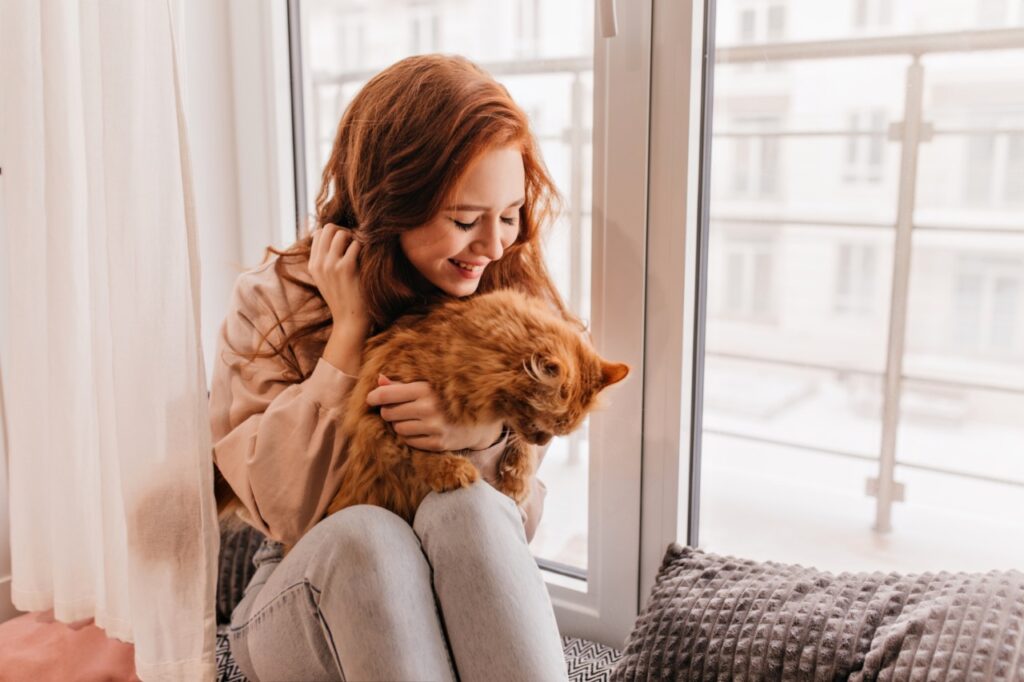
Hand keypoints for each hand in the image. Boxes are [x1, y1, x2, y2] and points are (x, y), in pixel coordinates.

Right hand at [309, 224, 368, 338]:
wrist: (350, 321)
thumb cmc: (344, 299)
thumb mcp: (327, 280)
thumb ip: (326, 261)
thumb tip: (336, 239)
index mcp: (313, 265)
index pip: (319, 233)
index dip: (334, 234)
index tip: (347, 245)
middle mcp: (319, 263)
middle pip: (329, 228)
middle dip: (344, 231)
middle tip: (356, 244)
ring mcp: (330, 265)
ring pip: (341, 232)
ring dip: (355, 238)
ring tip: (362, 252)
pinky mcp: (346, 268)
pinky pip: (356, 243)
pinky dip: (364, 247)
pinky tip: (367, 259)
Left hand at [368, 375, 504, 451]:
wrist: (479, 419)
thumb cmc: (447, 398)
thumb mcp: (427, 386)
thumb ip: (401, 384)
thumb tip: (378, 380)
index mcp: (425, 389)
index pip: (387, 395)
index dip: (374, 397)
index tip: (371, 399)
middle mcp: (429, 408)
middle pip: (388, 413)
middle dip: (388, 411)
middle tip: (397, 408)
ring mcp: (434, 428)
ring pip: (397, 429)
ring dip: (399, 424)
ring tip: (411, 418)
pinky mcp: (437, 443)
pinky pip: (409, 441)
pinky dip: (410, 436)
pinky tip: (420, 429)